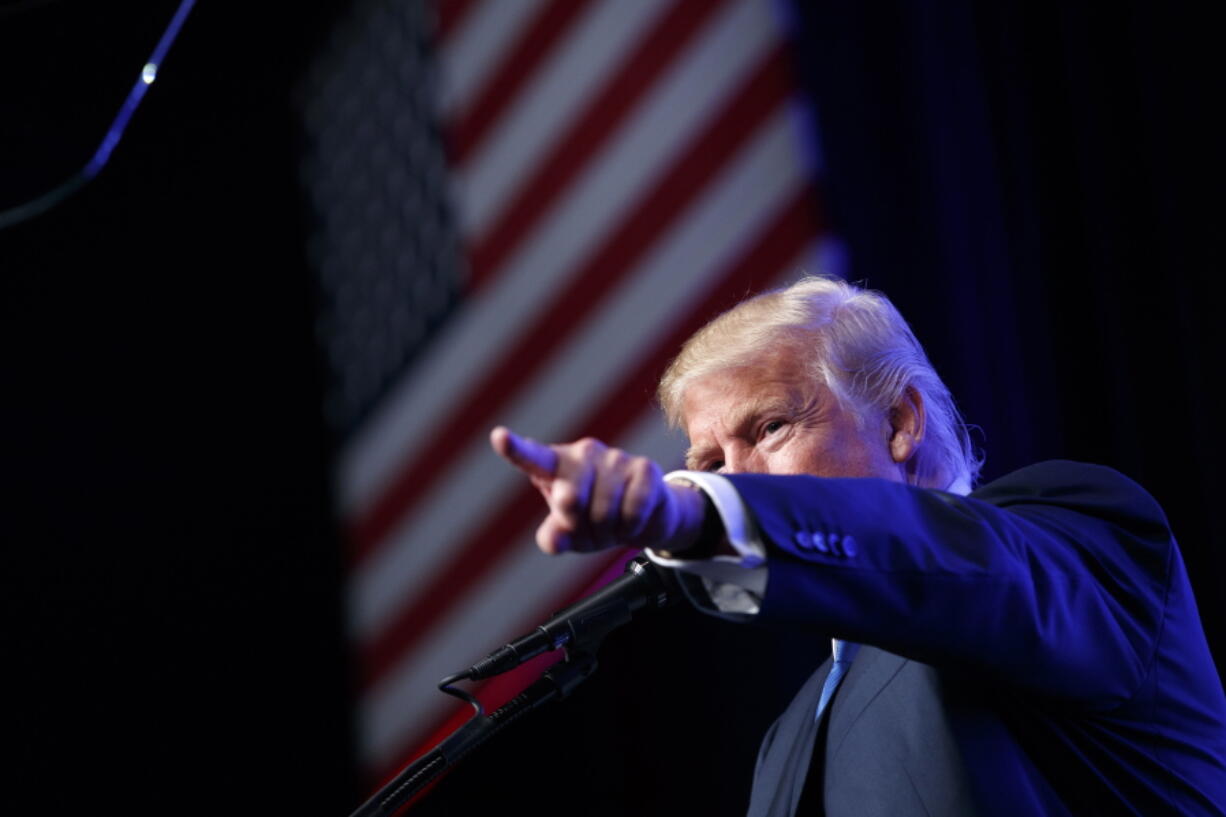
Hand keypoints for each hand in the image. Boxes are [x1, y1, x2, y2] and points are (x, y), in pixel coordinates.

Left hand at [490, 426, 706, 554]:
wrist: (645, 518)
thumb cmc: (595, 520)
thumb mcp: (569, 535)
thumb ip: (554, 537)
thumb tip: (553, 540)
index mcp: (556, 466)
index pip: (533, 457)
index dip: (515, 449)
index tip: (498, 437)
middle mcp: (583, 454)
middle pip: (571, 500)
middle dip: (580, 526)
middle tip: (590, 529)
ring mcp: (614, 457)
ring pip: (604, 510)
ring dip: (609, 530)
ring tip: (613, 525)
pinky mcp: (644, 468)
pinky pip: (633, 509)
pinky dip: (631, 526)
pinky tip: (633, 519)